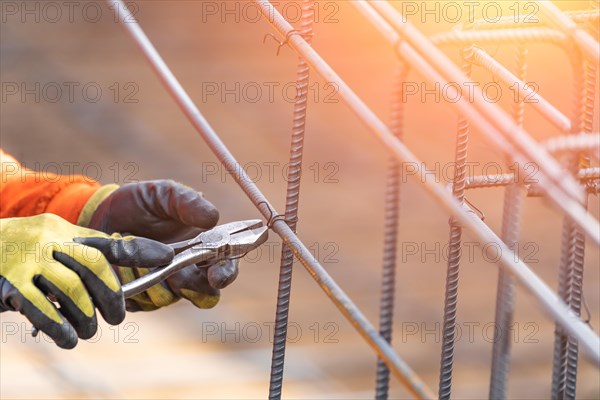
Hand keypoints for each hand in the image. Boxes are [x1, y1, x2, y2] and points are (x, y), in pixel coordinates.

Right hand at [0, 214, 172, 348]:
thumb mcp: (59, 244)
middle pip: (92, 266)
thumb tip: (142, 259)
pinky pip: (39, 307)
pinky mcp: (8, 284)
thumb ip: (95, 251)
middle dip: (111, 295)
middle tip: (116, 316)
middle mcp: (48, 240)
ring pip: (70, 289)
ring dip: (86, 315)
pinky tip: (68, 338)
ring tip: (89, 329)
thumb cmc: (27, 254)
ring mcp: (27, 261)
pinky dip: (58, 327)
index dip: (139, 251)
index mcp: (65, 232)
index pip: (107, 243)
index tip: (166, 258)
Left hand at [86, 180, 238, 310]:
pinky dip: (132, 283)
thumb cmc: (141, 202)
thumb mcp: (165, 194)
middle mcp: (190, 272)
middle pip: (205, 295)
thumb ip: (189, 203)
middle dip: (191, 285)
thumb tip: (213, 219)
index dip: (225, 274)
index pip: (226, 267)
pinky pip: (140, 302)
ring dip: (153, 279)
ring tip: (137, 255)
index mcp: (206, 248)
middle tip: (176, 273)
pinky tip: (122, 264)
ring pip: (168, 298)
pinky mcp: (140, 299)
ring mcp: (165, 288)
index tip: (216, 276)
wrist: (101, 214)